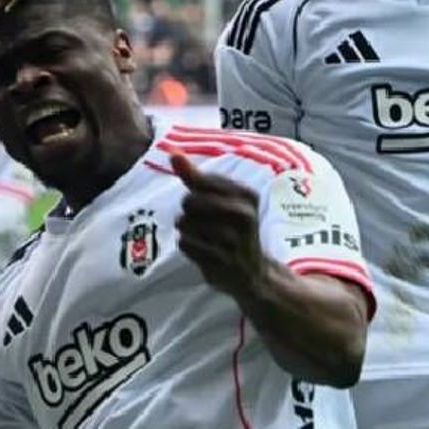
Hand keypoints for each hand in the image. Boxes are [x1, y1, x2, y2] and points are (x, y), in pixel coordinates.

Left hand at [172, 152, 265, 296]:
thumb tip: (173, 154)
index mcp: (247, 196)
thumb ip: (196, 177)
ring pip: (184, 223)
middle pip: (189, 201)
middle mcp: (244, 216)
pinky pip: (185, 244)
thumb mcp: (223, 200)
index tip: (208, 203)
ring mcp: (233, 241)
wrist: (254, 274)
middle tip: (206, 223)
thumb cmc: (233, 230)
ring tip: (207, 238)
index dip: (195, 192)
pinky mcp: (220, 261)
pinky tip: (205, 251)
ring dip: (188, 231)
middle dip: (189, 212)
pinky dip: (188, 247)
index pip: (201, 182)